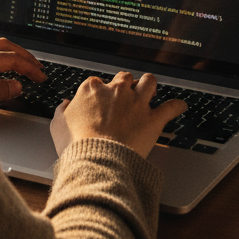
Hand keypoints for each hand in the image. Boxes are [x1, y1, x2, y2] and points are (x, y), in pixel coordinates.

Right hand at [50, 72, 186, 158]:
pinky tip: (180, 106)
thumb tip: (65, 105)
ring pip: (148, 82)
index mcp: (92, 89)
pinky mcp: (153, 119)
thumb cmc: (76, 144)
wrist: (97, 160)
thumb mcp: (58, 126)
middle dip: (124, 85)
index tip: (100, 102)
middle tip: (123, 96)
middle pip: (124, 78)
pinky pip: (170, 107)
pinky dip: (176, 106)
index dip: (100, 93)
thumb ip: (62, 112)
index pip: (97, 83)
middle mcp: (116, 90)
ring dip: (149, 85)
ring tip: (149, 89)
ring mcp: (136, 103)